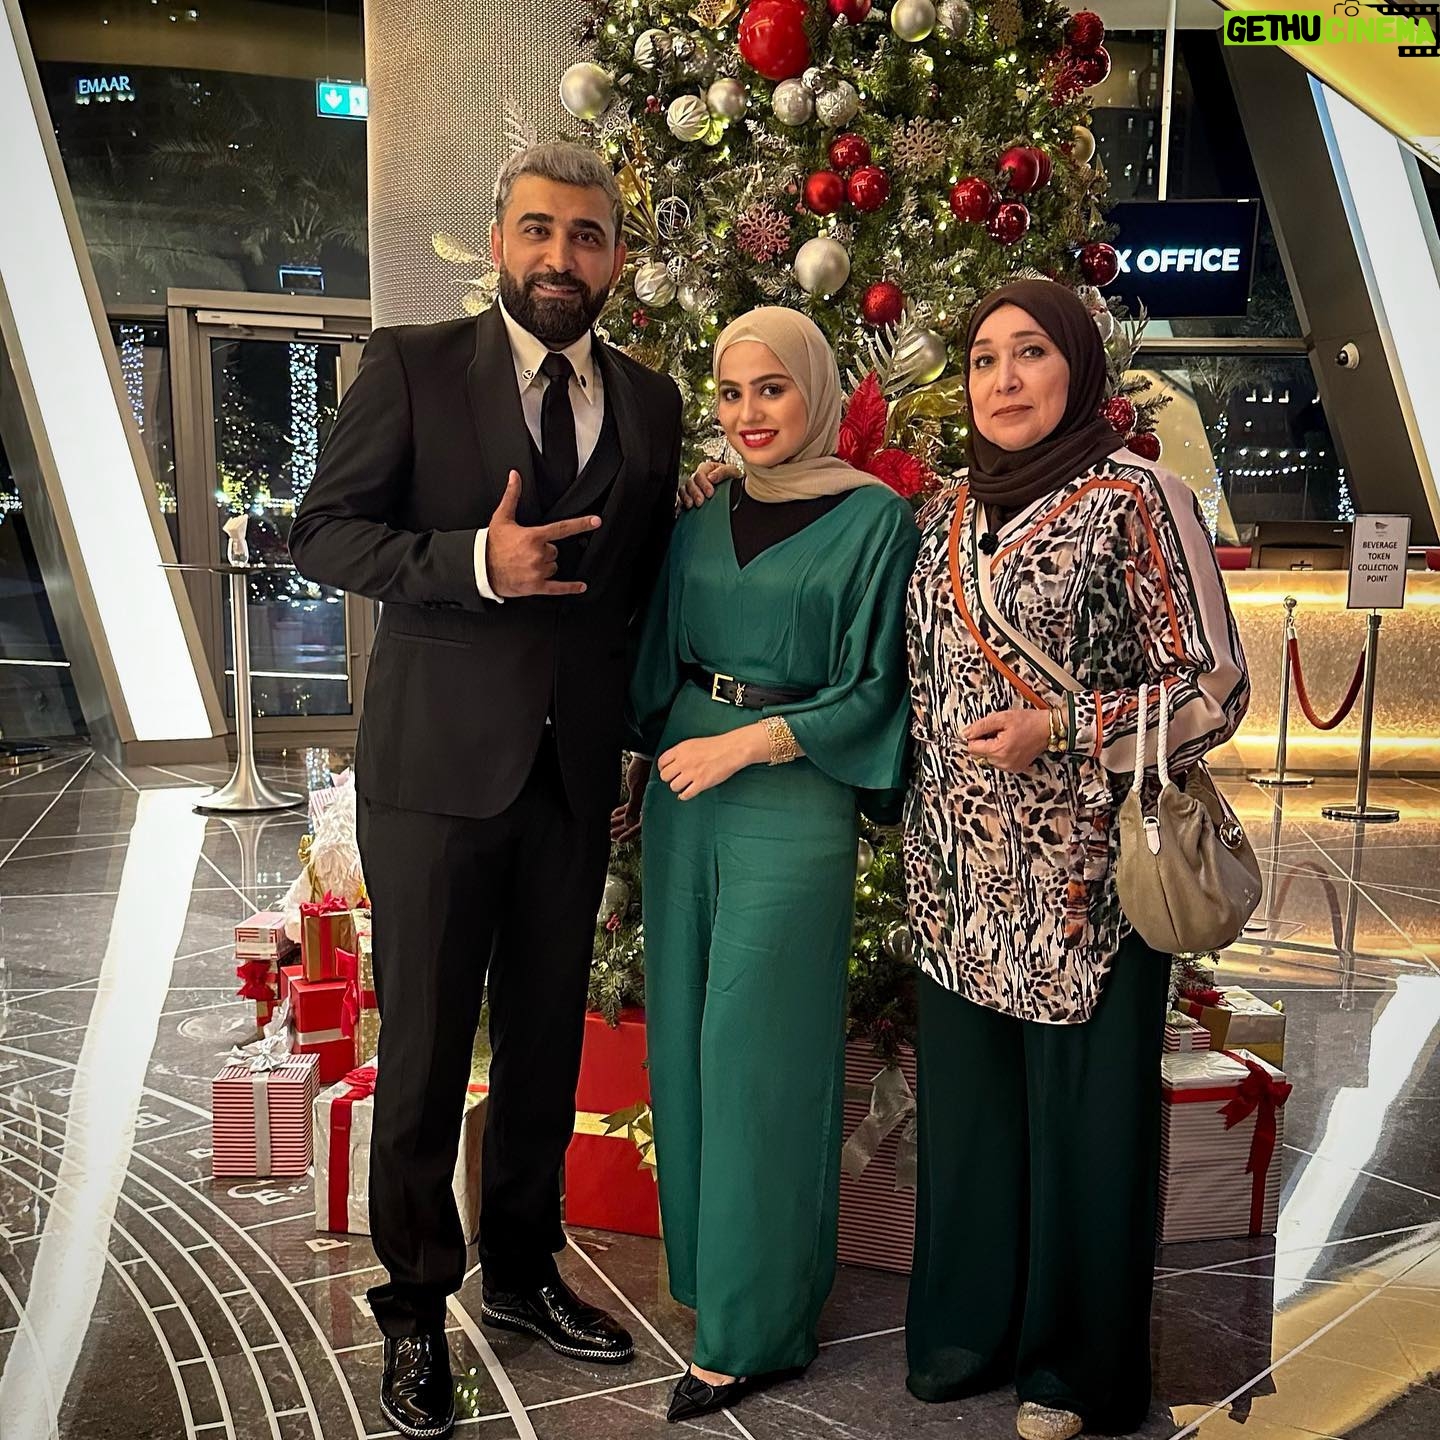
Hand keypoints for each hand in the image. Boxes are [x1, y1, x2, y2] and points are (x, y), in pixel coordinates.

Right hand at [485, 471, 599, 597]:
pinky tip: (580, 587)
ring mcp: (537, 571)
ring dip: (545, 565)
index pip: (562, 528)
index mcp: (533, 536)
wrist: (480, 567)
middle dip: (545, 551)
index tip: (596, 521)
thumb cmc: (491, 544)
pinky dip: (570, 588)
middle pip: (555, 551)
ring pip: (554, 566)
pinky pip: (558, 588)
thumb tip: (515, 476)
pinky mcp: (535, 586)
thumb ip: (512, 496)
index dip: (581, 524)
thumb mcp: (502, 518)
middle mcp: (538, 554)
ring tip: (527, 564)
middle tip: (527, 551)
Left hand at [610, 755, 651, 843]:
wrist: (646, 756)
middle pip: (633, 823)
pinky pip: (629, 806)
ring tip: (609, 827)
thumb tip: (628, 823)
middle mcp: (647, 806)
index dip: (628, 834)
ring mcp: (642, 800)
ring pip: (630, 815)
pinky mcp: (638, 794)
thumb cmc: (644, 771)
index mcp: (650, 807)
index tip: (618, 840)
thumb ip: (633, 807)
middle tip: (610, 835)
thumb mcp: (637, 790)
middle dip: (621, 829)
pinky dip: (621, 811)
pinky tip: (613, 815)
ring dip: (619, 821)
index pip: (639, 826)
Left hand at [657, 727, 767, 799]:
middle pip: (665, 776)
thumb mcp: (693, 744)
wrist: (732, 749)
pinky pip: (685, 794)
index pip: (661, 762)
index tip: (667, 771)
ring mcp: (692, 773)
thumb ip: (681, 753)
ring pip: (673, 786)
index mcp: (680, 750)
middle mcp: (683, 761)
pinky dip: (684, 796)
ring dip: (678, 787)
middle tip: (676, 778)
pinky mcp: (701, 783)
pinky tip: (687, 793)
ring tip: (684, 785)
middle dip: (670, 778)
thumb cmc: (716, 746)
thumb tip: (672, 764)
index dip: (663, 768)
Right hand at [679, 461, 740, 509]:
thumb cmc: (733, 480)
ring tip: (691, 505)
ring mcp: (693, 488)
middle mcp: (698, 477)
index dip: (703, 484)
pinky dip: (680, 504)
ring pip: (683, 490)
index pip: (700, 474)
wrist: (736, 492)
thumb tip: (711, 478)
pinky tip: (683, 509)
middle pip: (690, 482)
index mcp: (707, 469)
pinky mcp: (690, 498)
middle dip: (695, 493)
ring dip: (686, 498)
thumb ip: (722, 472)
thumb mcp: (732, 472)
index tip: (710, 493)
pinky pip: (680, 499)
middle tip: (700, 502)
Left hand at [964, 707, 1051, 772]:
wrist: (1048, 729)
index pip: (972, 748)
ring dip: (994, 748)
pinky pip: (999, 762)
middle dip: (986, 742)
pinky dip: (1002, 753)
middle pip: (980, 754)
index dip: (976, 736)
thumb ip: (980, 726)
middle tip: (1001, 732)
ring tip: (1008, 738)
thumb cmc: (1028, 722)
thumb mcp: (1001, 718)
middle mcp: (1003, 763)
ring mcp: (1010, 767)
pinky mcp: (1015, 769)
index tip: (987, 730)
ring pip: (989, 758)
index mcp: (998, 750)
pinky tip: (1012, 745)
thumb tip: (965, 733)